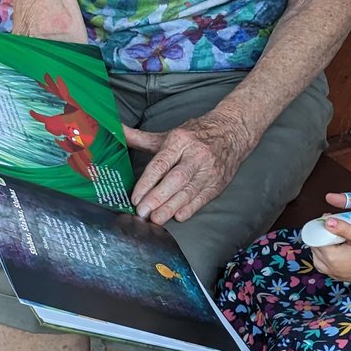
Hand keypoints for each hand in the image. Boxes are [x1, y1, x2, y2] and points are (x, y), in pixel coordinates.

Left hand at [125, 112, 255, 224]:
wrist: (233, 132)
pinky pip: (203, 198)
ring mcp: (209, 169)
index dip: (147, 182)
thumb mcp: (169, 134)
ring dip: (171, 207)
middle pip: (175, 179)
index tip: (135, 198)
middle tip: (142, 213)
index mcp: (181, 140)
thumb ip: (141, 138)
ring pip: (188, 191)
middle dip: (157, 198)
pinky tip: (178, 216)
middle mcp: (196, 154)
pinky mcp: (218, 182)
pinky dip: (190, 208)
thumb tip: (117, 130)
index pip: (161, 163)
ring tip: (156, 219)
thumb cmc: (196, 134)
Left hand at [311, 219, 350, 283]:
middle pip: (316, 254)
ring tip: (331, 239)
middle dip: (318, 240)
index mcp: (334, 259)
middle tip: (328, 228)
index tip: (326, 219)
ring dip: (322, 251)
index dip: (319, 229)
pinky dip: (329, 260)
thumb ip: (342, 227)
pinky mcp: (348, 278)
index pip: (316, 242)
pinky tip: (339, 250)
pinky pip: (330, 269)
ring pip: (321, 263)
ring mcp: (341, 276)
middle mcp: (334, 270)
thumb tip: (326, 221)